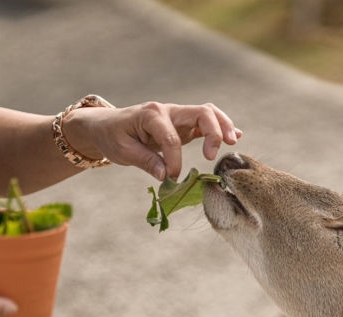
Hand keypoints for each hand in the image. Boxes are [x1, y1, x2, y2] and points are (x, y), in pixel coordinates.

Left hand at [62, 102, 241, 180]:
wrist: (107, 125)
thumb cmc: (112, 136)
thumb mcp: (122, 150)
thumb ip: (146, 161)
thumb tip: (166, 177)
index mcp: (152, 115)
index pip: (171, 138)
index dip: (174, 161)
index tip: (171, 178)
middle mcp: (169, 111)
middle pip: (201, 113)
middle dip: (213, 132)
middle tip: (212, 157)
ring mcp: (178, 116)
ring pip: (208, 113)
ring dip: (223, 126)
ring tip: (233, 142)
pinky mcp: (184, 124)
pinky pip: (206, 121)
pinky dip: (221, 127)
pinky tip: (235, 136)